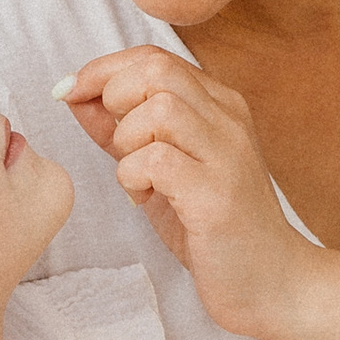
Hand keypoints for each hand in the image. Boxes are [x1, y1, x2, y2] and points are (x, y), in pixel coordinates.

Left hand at [60, 48, 313, 336]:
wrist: (270, 282)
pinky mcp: (216, 195)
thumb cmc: (212, 226)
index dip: (103, 69)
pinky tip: (145, 199)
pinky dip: (133, 177)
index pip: (154, 57)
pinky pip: (156, 161)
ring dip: (127, 141)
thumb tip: (75, 94)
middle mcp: (228, 120)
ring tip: (136, 176)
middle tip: (115, 142)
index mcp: (218, 106)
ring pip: (158, 108)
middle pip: (156, 70)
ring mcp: (226, 155)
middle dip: (114, 98)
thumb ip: (122, 129)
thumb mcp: (161, 168)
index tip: (69, 92)